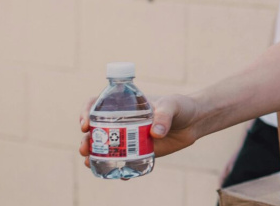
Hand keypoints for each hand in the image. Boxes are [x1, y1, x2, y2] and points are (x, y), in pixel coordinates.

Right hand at [79, 94, 203, 166]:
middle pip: (95, 130)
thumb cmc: (181, 107)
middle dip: (85, 140)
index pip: (97, 105)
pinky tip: (119, 175)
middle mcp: (121, 121)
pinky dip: (117, 169)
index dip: (86, 112)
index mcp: (124, 105)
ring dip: (93, 156)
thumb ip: (165, 115)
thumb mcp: (173, 105)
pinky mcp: (137, 152)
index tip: (85, 124)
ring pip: (104, 147)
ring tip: (90, 163)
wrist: (194, 122)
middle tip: (86, 148)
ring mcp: (128, 138)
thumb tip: (156, 133)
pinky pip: (121, 161)